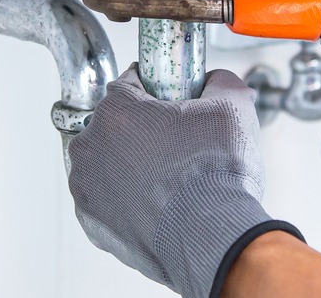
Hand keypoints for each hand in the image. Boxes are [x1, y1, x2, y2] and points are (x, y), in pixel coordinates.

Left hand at [67, 63, 301, 297]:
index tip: (174, 102)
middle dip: (142, 130)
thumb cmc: (216, 176)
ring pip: (108, 163)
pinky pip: (107, 201)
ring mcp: (88, 189)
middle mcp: (91, 147)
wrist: (214, 237)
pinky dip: (127, 200)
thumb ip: (221, 83)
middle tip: (179, 144)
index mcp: (117, 111)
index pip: (130, 84)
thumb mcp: (233, 108)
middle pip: (115, 125)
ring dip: (131, 165)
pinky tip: (158, 203)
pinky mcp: (94, 224)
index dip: (157, 90)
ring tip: (171, 178)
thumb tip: (218, 81)